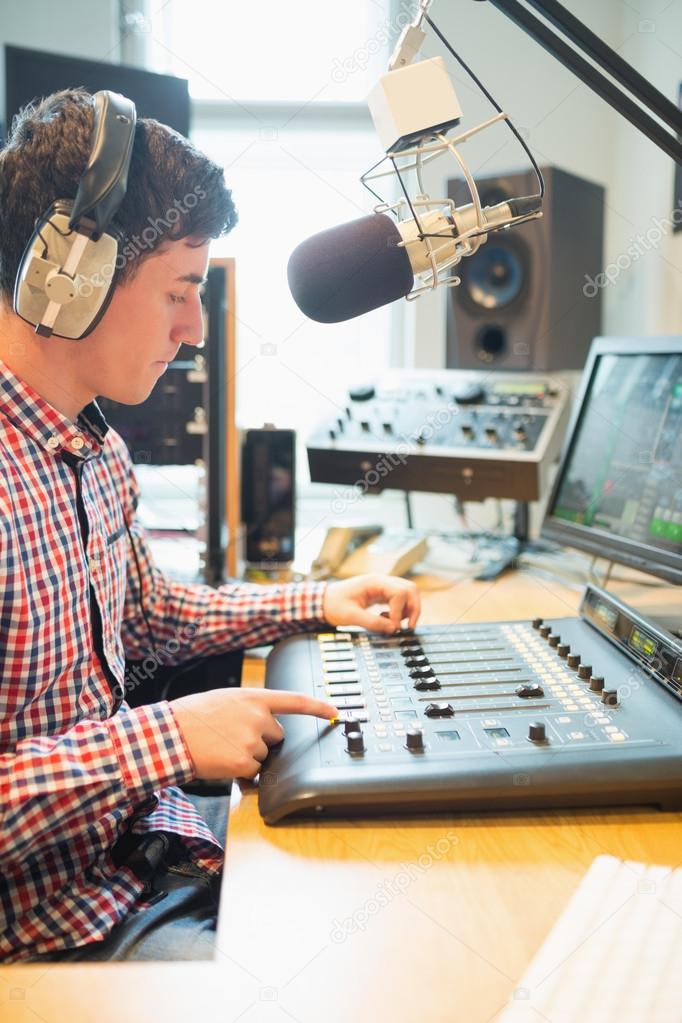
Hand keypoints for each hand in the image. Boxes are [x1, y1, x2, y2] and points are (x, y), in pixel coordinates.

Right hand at [171, 688, 337, 779]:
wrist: (170, 734)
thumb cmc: (194, 717)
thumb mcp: (226, 700)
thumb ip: (251, 707)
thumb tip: (267, 726)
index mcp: (254, 698)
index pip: (295, 701)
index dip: (317, 707)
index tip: (334, 711)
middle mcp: (258, 717)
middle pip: (277, 736)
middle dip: (261, 739)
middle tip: (232, 736)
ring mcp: (253, 741)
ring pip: (263, 756)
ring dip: (247, 756)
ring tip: (222, 746)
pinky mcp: (245, 763)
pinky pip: (254, 773)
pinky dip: (241, 772)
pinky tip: (222, 761)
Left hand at [323, 574, 420, 633]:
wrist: (322, 601)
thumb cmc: (333, 604)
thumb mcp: (350, 616)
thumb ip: (372, 622)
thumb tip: (393, 629)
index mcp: (374, 582)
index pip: (400, 593)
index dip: (400, 612)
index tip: (393, 627)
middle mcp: (382, 582)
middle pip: (410, 589)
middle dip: (413, 609)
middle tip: (409, 627)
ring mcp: (382, 587)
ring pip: (408, 593)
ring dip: (409, 610)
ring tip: (397, 624)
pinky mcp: (381, 594)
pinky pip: (399, 600)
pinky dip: (400, 611)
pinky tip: (387, 619)